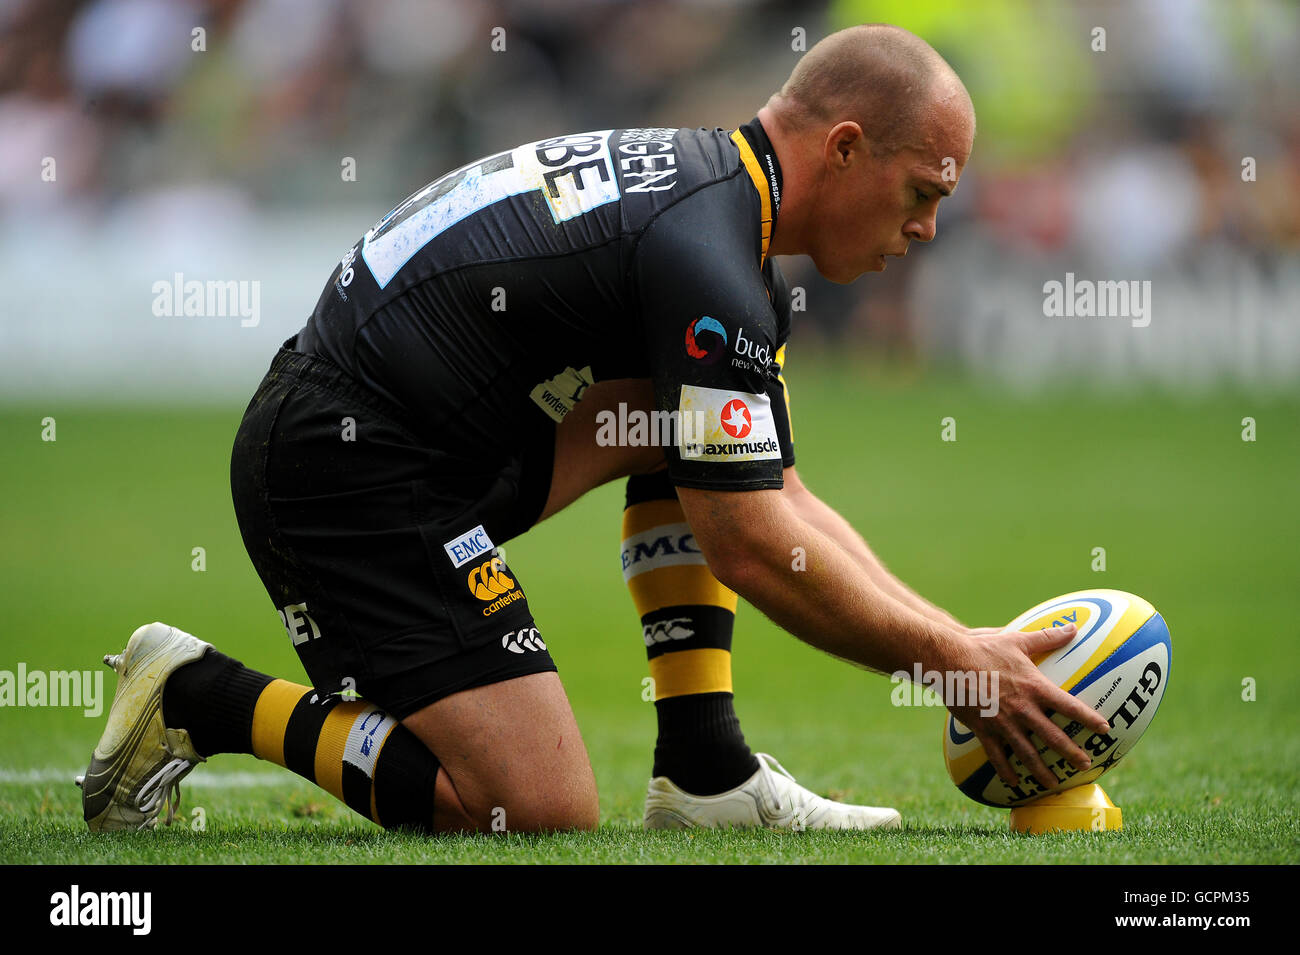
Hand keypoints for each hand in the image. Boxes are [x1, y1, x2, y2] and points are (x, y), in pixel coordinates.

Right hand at [948, 624, 1110, 790]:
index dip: (1089, 718)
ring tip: (1054, 784)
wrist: (949, 660)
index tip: (1105, 729)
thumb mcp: (1017, 641)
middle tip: (1085, 764)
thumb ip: (1047, 637)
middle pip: (1053, 737)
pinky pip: (997, 756)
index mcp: (1034, 688)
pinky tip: (1014, 783)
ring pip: (1027, 753)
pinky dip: (1006, 771)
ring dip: (1042, 771)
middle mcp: (1023, 709)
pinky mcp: (984, 730)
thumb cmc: (983, 648)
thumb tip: (1072, 627)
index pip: (1069, 706)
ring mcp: (1003, 723)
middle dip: (1071, 753)